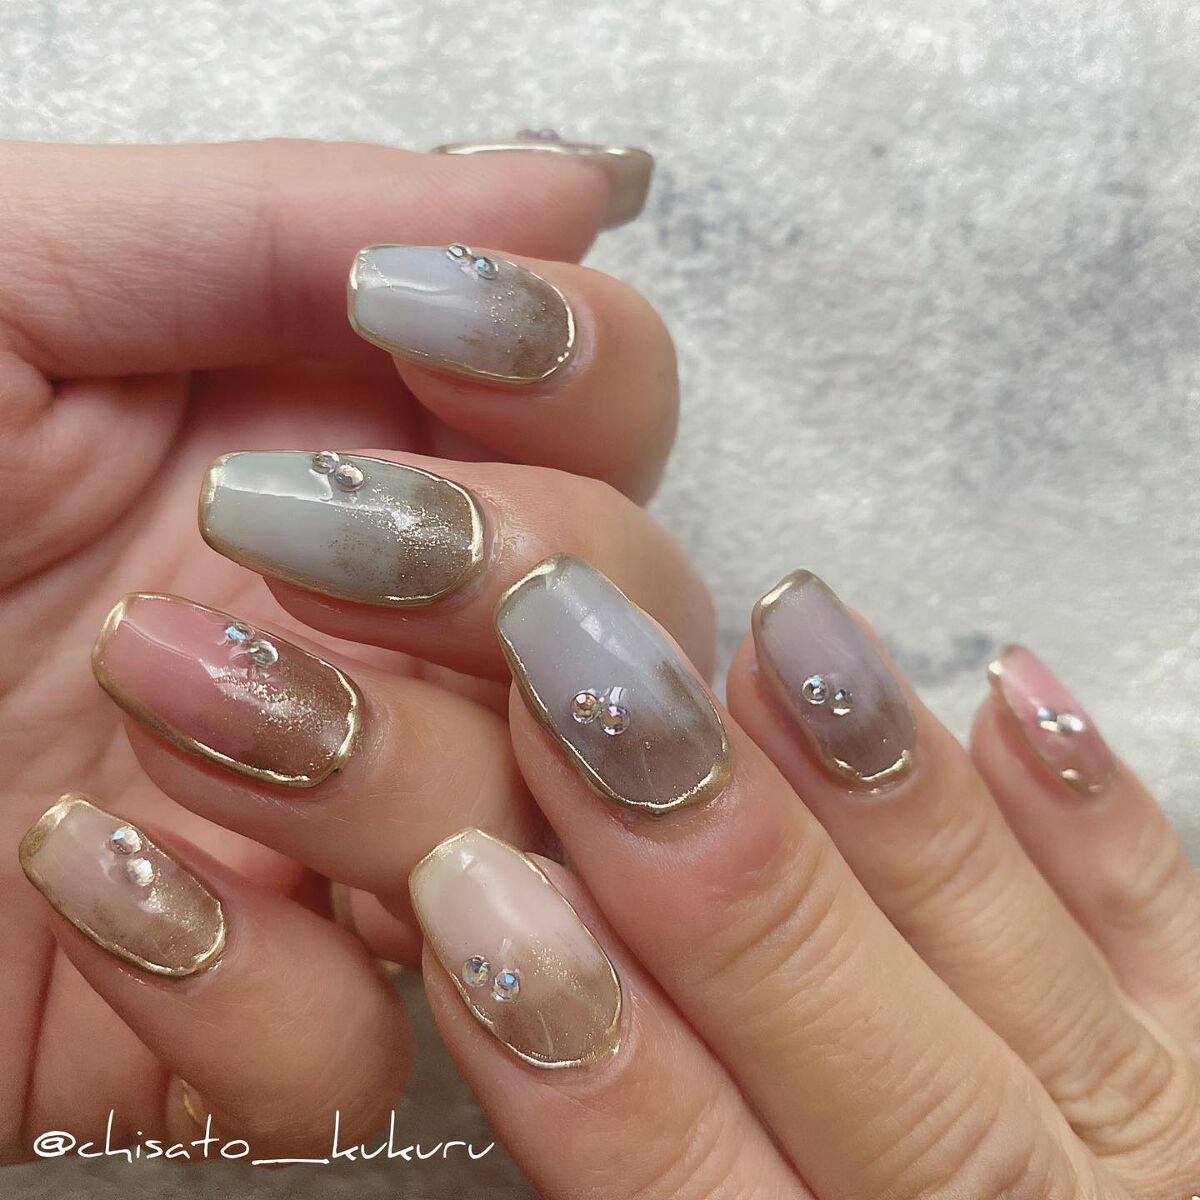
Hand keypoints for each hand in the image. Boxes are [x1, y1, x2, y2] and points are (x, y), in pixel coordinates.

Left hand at [1, 137, 716, 1160]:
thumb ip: (276, 221)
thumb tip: (570, 187)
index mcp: (336, 450)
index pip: (600, 407)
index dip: (580, 373)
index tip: (437, 340)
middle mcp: (375, 636)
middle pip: (634, 613)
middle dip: (518, 572)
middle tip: (304, 542)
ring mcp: (333, 833)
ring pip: (545, 837)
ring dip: (380, 769)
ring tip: (150, 696)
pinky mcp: (250, 1018)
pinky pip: (366, 1047)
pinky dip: (261, 987)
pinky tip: (95, 882)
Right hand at [399, 561, 1192, 1198]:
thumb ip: (631, 1144)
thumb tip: (504, 927)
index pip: (703, 1198)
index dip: (598, 1055)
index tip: (478, 884)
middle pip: (890, 1083)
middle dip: (734, 888)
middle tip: (602, 705)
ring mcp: (1148, 1142)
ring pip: (1030, 982)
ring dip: (895, 805)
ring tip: (785, 640)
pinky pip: (1168, 931)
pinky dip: (1094, 815)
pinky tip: (1014, 689)